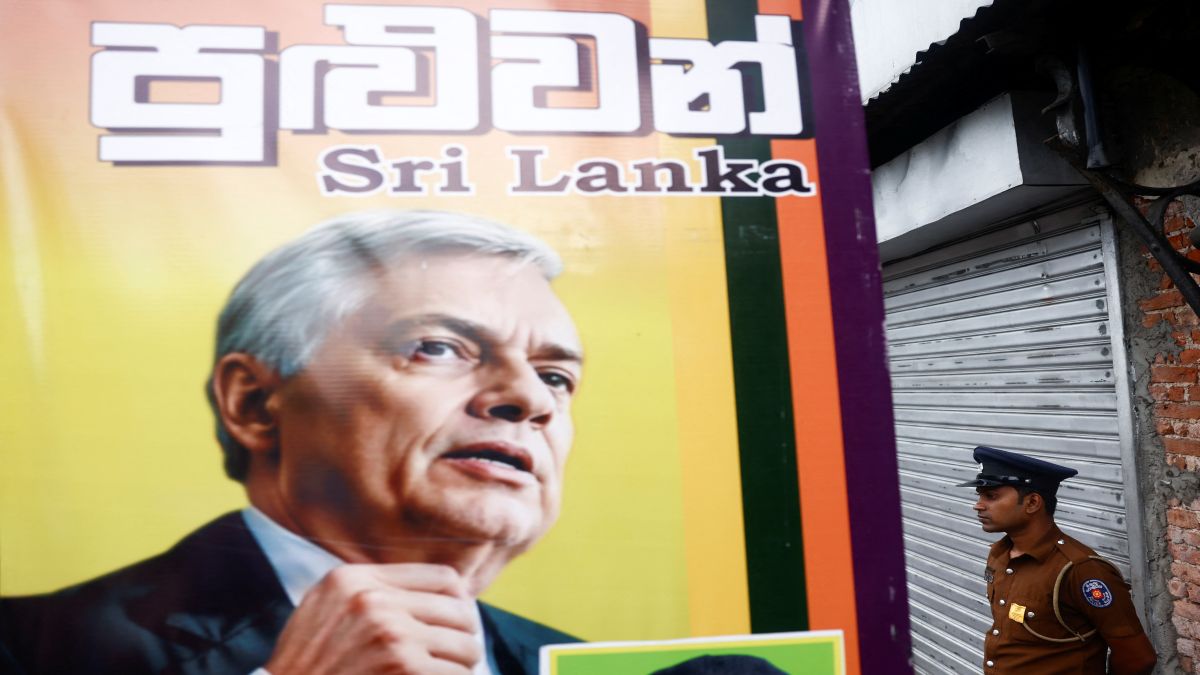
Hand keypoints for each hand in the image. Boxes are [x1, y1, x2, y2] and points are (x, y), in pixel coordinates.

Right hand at [265, 564, 481, 674]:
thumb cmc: (305, 663)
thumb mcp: (323, 608)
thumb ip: (366, 589)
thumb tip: (426, 588)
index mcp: (355, 578)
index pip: (442, 577)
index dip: (460, 600)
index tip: (459, 618)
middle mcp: (373, 600)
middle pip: (459, 609)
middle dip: (467, 634)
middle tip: (463, 651)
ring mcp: (389, 635)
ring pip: (464, 644)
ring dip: (465, 663)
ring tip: (456, 670)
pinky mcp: (402, 667)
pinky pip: (454, 673)